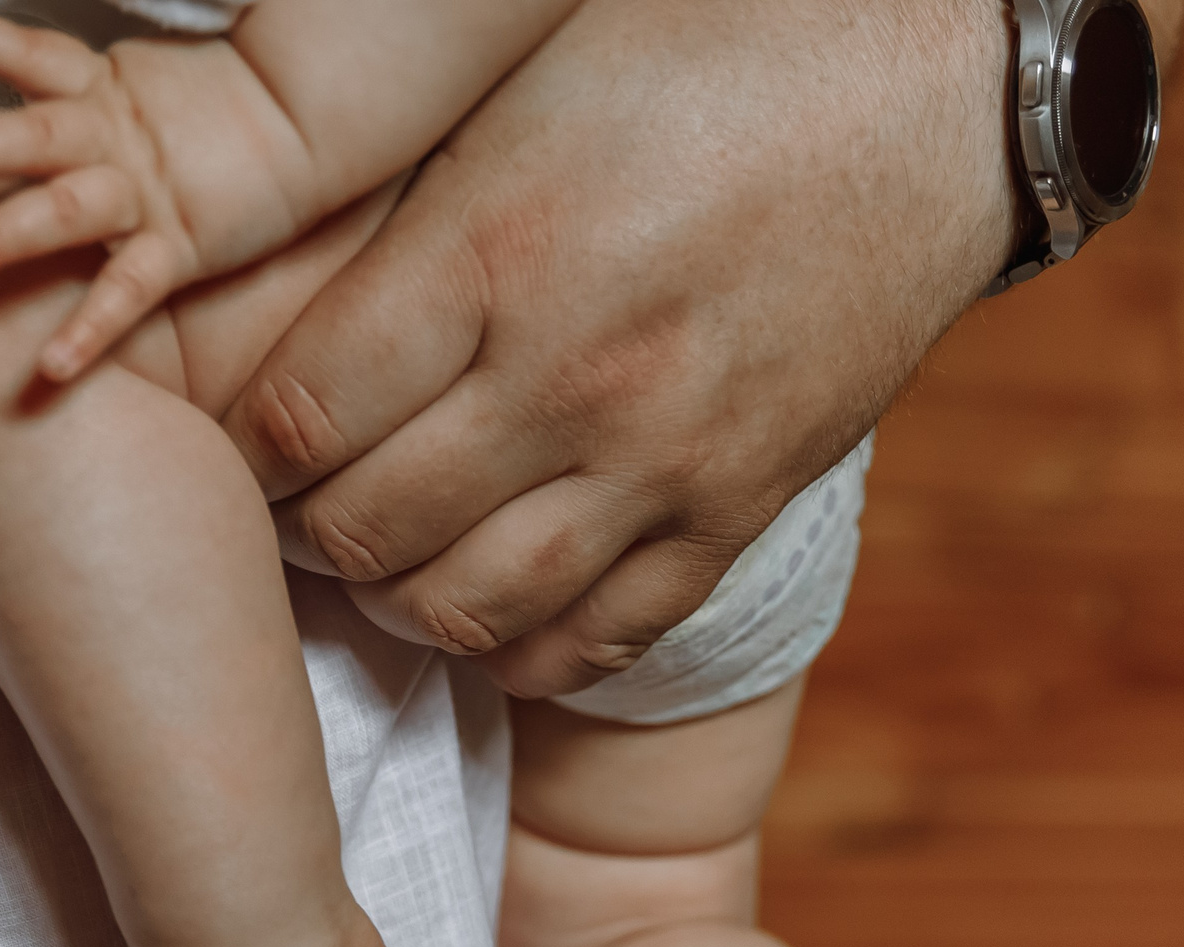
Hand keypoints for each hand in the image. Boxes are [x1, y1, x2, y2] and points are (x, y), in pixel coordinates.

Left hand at [0, 8, 307, 381]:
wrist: (314, 121)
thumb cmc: (223, 110)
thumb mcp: (144, 84)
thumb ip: (87, 88)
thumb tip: (38, 90)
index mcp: (102, 90)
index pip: (31, 53)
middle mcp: (112, 138)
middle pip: (30, 139)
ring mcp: (144, 194)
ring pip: (62, 213)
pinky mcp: (180, 248)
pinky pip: (128, 294)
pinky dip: (89, 332)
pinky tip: (48, 370)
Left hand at [219, 0, 1021, 697]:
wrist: (936, 88)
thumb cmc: (710, 48)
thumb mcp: (524, 82)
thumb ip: (401, 203)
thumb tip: (271, 283)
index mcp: (500, 247)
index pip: (301, 416)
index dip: (247, 447)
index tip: (246, 435)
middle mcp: (576, 376)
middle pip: (366, 530)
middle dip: (301, 533)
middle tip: (296, 504)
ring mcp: (666, 460)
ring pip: (471, 611)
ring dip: (397, 603)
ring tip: (382, 559)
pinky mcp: (740, 510)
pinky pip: (597, 638)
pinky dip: (520, 649)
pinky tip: (489, 605)